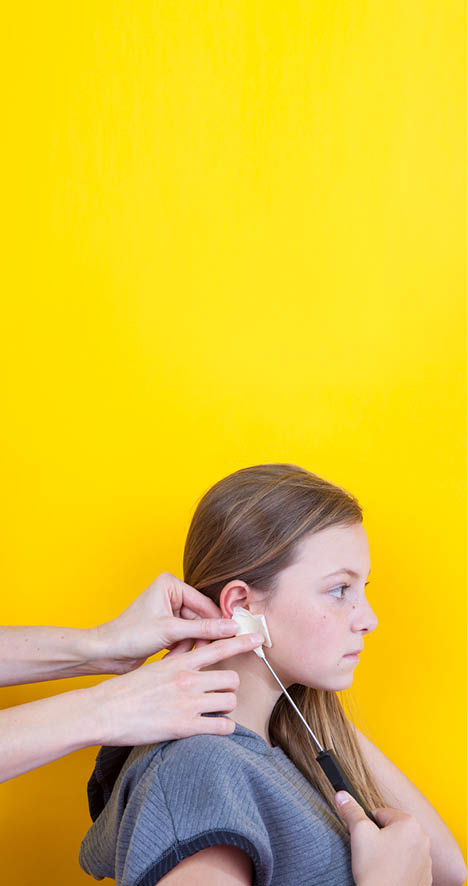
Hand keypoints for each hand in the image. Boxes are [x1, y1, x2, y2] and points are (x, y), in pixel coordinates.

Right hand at [89, 632, 264, 744]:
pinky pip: (222, 726)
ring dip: (225, 706)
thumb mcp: (155, 666)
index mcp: (180, 662)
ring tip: (213, 710)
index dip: (242, 642)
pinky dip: (224, 728)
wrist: (104, 711)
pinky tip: (216, 727)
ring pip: (230, 701)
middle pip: (231, 678)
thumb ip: (178, 655)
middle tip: (219, 693)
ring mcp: (187, 703)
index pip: (219, 646)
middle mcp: (188, 680)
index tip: (258, 638)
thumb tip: (195, 643)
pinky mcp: (184, 727)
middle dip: (228, 686)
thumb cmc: (128, 689)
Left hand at [91, 572, 239, 673]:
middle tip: (198, 652)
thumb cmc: (130, 634)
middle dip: (197, 638)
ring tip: (175, 655)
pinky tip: (169, 657)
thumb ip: (204, 629)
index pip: (205, 604)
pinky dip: (180, 649)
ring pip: (194, 631)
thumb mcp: (171, 631)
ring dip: (187, 646)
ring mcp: (169, 612)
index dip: (218, 622)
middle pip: (201, 619)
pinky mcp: (166, 627)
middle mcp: (171, 595)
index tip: (234, 637)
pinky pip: (185, 638)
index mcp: (171, 585)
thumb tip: (232, 627)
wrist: (107, 652)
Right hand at [334, 791, 432, 885]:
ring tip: (379, 867)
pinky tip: (388, 875)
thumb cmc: (375, 869)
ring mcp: (426, 859)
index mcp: (409, 822)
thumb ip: (351, 811)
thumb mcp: (359, 833)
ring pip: (399, 847)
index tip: (363, 840)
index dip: (366, 826)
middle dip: (379, 839)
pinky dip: (397, 867)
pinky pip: (407, 864)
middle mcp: (422, 838)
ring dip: (388, 852)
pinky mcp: (425, 877)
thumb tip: (341, 794)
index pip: (380, 814)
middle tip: (370, 854)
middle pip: (391, 829)